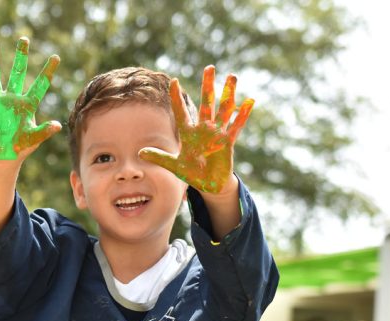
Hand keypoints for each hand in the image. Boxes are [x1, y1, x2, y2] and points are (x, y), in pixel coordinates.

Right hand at [0, 36, 60, 159]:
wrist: (2, 155)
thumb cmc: (20, 148)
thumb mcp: (33, 139)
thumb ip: (44, 132)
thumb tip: (58, 125)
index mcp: (27, 105)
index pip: (40, 85)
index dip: (48, 71)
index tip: (56, 57)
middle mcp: (12, 99)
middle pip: (17, 73)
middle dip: (21, 56)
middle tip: (24, 39)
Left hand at [139, 65, 253, 193]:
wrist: (209, 185)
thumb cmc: (192, 173)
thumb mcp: (174, 166)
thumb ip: (159, 157)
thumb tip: (140, 152)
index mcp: (189, 133)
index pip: (181, 111)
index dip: (177, 98)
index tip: (174, 81)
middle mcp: (204, 129)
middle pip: (206, 103)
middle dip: (208, 86)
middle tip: (209, 67)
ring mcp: (217, 134)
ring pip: (223, 109)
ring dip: (228, 93)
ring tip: (232, 76)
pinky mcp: (228, 142)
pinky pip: (236, 126)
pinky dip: (242, 114)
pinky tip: (250, 101)